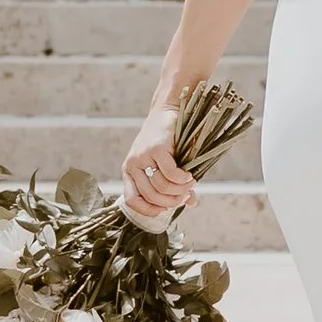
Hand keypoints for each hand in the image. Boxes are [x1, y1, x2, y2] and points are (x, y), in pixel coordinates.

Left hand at [121, 105, 197, 231]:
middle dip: (172, 201)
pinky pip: (170, 174)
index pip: (132, 201)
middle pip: (151, 196)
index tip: (166, 209)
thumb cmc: (168, 140)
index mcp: (130, 171)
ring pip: (162, 187)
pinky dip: (182, 179)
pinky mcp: (156, 149)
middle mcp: (132, 165)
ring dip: (180, 190)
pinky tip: (189, 176)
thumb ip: (176, 185)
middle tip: (186, 195)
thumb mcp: (167, 164)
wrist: (168, 111)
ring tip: (190, 183)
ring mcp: (142, 156)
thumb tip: (191, 203)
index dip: (149, 210)